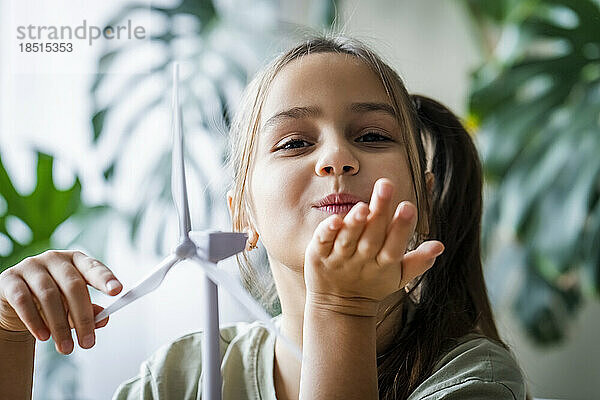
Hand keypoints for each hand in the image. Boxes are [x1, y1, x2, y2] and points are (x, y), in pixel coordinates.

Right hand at [0, 250, 121, 353]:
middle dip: (83, 317)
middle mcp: (54, 259)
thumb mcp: (73, 306)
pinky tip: (44, 336)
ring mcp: (31, 267)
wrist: (14, 304)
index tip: (117, 290)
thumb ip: (90, 311)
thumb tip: (104, 319)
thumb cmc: (51, 302)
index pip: (93, 267)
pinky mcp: (10, 280)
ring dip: (60, 325)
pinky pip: (24, 301)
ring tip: (66, 347)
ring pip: (49, 296)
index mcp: (75, 260)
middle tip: (88, 343)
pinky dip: (35, 321)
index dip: (105, 278)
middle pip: (73, 286)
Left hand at [304, 178, 443, 316]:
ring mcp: (339, 259)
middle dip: (380, 212)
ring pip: (348, 240)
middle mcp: (362, 260)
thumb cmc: (372, 284)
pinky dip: (328, 232)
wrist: (338, 307)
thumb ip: (419, 261)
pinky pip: (323, 242)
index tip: (408, 206)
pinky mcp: (318, 256)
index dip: (401, 228)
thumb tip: (440, 246)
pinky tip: (334, 219)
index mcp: (384, 264)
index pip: (395, 245)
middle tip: (386, 185)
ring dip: (355, 223)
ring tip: (363, 206)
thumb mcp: (397, 277)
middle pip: (372, 236)